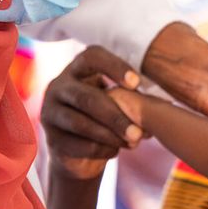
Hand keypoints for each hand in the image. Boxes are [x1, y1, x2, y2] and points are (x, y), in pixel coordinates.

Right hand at [41, 46, 143, 178]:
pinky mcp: (51, 138)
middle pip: (87, 98)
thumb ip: (129, 96)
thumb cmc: (105, 117)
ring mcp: (50, 112)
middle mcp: (58, 87)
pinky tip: (116, 151)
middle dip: (116, 116)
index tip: (136, 83)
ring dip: (110, 136)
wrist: (80, 151)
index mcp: (76, 69)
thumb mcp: (115, 100)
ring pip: (81, 124)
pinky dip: (101, 149)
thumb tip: (157, 105)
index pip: (92, 57)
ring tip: (133, 143)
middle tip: (139, 133)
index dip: (114, 66)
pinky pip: (77, 145)